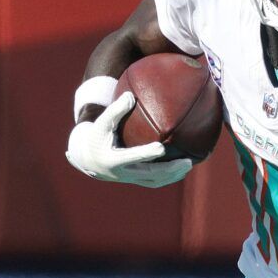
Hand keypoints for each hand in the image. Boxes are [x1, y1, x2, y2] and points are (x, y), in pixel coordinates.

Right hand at [65, 92, 194, 187]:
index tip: (161, 148)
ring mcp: (130, 179)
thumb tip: (131, 96)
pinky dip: (169, 177)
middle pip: (149, 174)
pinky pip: (155, 181)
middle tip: (187, 161)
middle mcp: (122, 173)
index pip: (131, 157)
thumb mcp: (101, 123)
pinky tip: (183, 168)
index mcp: (112, 159)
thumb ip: (115, 110)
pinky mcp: (135, 181)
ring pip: (154, 181)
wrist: (88, 158)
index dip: (146, 154)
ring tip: (189, 165)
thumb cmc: (97, 136)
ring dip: (173, 175)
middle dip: (169, 169)